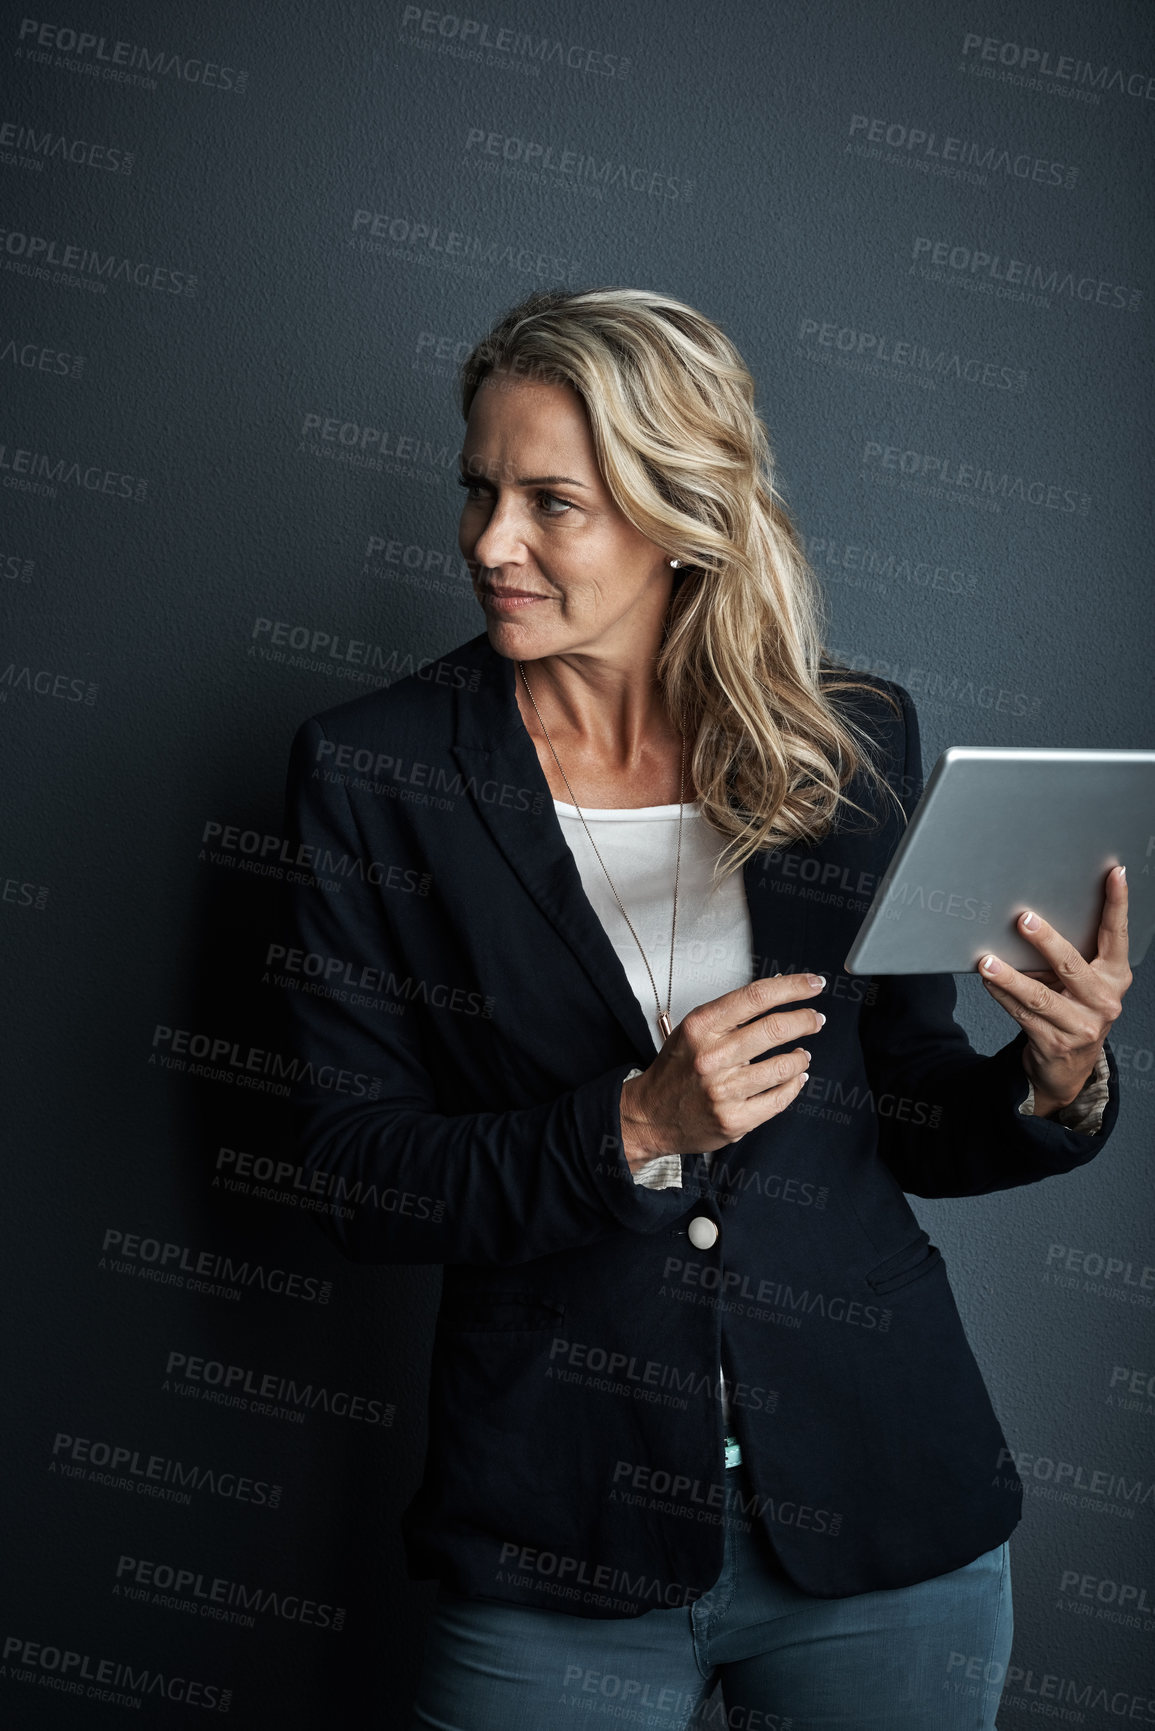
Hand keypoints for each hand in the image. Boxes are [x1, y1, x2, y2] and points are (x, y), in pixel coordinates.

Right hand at [619, 972, 826, 1171]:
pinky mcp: (734, 1120)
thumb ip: (730, 1014)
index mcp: (701, 1027)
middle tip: (815, 1019)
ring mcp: (723, 1091)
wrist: (650, 1116)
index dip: (792, 987)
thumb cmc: (676, 1070)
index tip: (813, 985)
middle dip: (805, 1020)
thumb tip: (777, 992)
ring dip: (801, 1057)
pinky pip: (779, 1098)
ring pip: (783, 1066)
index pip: (756, 996)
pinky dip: (794, 1084)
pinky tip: (795, 1077)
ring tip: (802, 1054)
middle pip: (775, 1029)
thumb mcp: (693, 1029)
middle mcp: (711, 1057)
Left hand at [977, 864, 1129, 1116]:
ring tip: (987, 961)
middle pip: (1073, 966)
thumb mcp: (1084, 983)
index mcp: (1115, 977)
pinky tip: (988, 981)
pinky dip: (1002, 995)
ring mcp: (1080, 1026)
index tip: (1114, 873)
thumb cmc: (1074, 1010)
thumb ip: (1071, 956)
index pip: (1117, 935)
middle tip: (1024, 920)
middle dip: (1046, 941)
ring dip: (1010, 977)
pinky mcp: (1054, 1043)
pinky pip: (1022, 1015)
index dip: (1118, 903)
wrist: (1069, 1066)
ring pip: (1040, 996)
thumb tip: (1031, 919)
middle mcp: (1104, 1001)